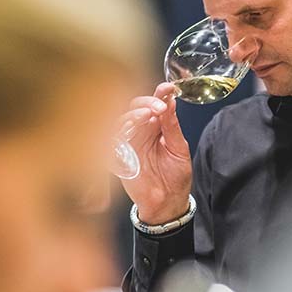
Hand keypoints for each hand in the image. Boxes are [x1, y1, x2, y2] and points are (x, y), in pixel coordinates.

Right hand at [116, 83, 191, 224]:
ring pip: (121, 122)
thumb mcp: (179, 149)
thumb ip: (172, 126)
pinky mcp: (119, 159)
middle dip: (146, 103)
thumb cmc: (175, 177)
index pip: (154, 104)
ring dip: (133, 116)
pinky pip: (112, 143)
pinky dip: (119, 134)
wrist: (169, 203)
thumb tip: (171, 101)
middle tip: (159, 105)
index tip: (169, 87)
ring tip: (147, 114)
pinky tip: (130, 130)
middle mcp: (140, 132)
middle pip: (134, 108)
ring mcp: (128, 144)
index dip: (160, 94)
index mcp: (156, 127)